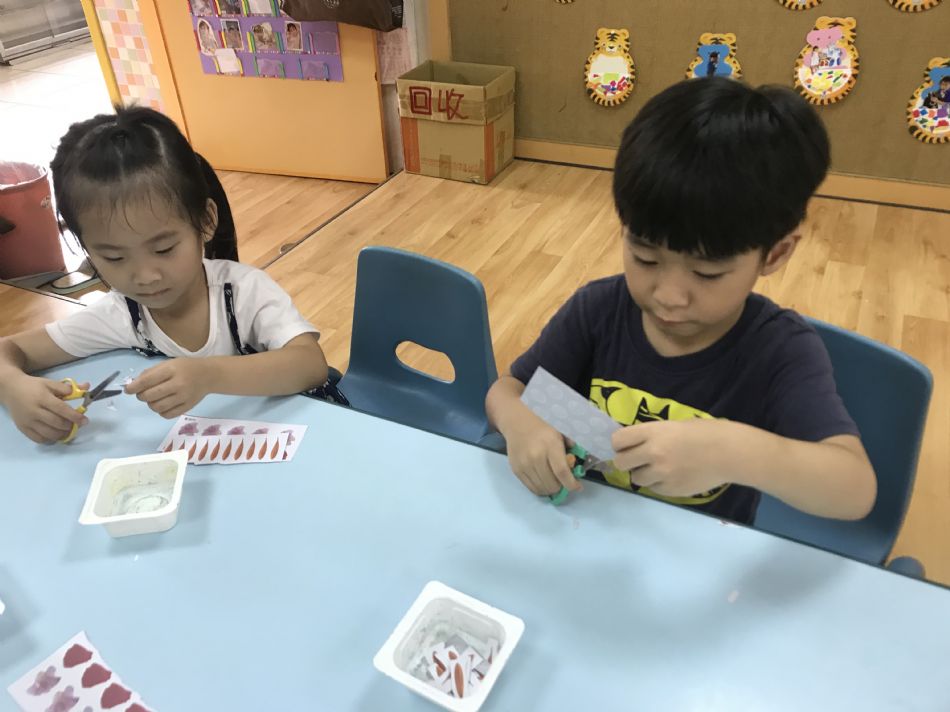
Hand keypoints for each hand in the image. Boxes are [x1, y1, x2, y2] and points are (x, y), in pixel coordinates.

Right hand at [3, 375, 88, 443]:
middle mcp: (34, 411)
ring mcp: (28, 422)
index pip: (61, 409)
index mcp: (42, 398)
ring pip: (49, 434)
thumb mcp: (50, 383)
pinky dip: (50, 439)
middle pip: (56, 423)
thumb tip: (87, 387)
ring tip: (68, 430)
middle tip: (77, 424)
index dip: (75, 416)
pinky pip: (39, 439)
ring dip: (62, 434)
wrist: (11, 390)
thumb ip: (68, 388)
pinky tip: (56, 434)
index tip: (85, 421)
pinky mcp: (23, 429)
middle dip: (70, 426)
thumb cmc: (34, 386)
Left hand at [125, 358, 208, 418]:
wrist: (208, 375)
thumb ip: (151, 373)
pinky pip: (166, 415)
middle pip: (150, 396)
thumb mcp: (168, 363)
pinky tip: (163, 404)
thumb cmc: (185, 367)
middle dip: (141, 396)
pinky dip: (160, 411)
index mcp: (171, 370)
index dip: (133, 387)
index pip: (147, 381)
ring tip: (154, 399)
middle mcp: (178, 384)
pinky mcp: (187, 407)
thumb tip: (134, 385)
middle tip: (143, 393)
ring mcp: (183, 397)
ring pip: (157, 407)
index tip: (128, 390)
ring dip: (150, 404)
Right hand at [502, 413, 579, 496]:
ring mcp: (524, 465)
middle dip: (562, 487)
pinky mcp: (516, 470)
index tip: (578, 486)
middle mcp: (536, 457)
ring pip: (542, 489)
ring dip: (551, 489)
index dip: (571, 484)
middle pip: (552, 484)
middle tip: (564, 482)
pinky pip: (531, 488)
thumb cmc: (543, 429)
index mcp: (550, 445)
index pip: (562, 472)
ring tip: (554, 482)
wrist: (518, 424)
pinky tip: (545, 482)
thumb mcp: (560, 434)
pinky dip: (540, 489)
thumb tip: (577, 469)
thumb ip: (570, 450)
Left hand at [611, 419, 733, 496]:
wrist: (731, 453)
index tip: (626, 445)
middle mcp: (653, 453)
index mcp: (653, 432)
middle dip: (627, 461)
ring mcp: (662, 474)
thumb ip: (653, 435)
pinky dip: (658, 484)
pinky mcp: (671, 490)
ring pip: (636, 479)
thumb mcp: (674, 425)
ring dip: (643, 474)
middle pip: (621, 462)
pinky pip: (653, 489)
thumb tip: (635, 445)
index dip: (620, 443)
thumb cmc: (706, 432)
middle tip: (639, 459)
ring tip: (660, 468)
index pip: (618, 440)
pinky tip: (673, 476)